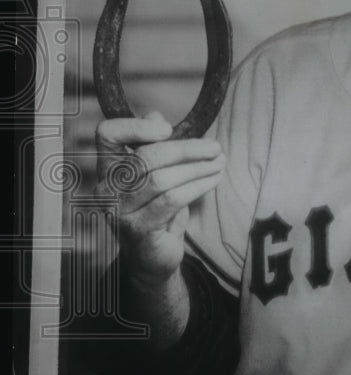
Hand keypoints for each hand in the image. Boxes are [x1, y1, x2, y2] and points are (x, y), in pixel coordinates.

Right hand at [95, 110, 224, 287]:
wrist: (151, 259)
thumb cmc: (155, 212)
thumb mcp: (153, 177)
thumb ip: (151, 147)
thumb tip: (155, 115)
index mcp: (108, 168)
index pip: (107, 134)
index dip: (135, 126)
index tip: (167, 129)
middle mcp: (107, 188)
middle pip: (146, 157)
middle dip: (186, 149)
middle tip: (215, 147)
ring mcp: (119, 211)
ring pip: (161, 179)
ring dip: (197, 168)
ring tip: (220, 162)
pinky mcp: (138, 229)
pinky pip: (172, 200)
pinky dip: (197, 186)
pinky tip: (214, 179)